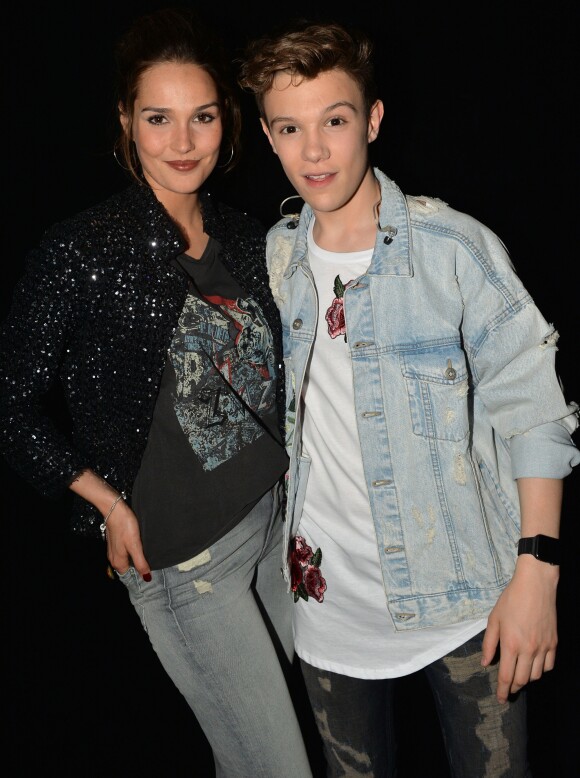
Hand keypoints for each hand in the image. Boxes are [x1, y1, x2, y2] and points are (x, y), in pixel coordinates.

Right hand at [104, 500, 151, 580]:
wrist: (115, 510)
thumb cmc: (125, 527)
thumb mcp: (135, 546)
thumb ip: (140, 562)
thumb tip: (146, 578)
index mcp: (118, 562)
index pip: (129, 576)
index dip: (139, 574)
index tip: (150, 573)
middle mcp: (114, 558)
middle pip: (128, 568)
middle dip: (138, 566)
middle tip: (151, 562)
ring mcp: (114, 550)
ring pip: (127, 559)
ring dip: (136, 558)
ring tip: (147, 553)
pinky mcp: (116, 542)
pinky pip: (125, 551)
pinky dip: (133, 551)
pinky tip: (139, 545)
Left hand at [481, 555, 557, 702]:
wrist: (535, 585)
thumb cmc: (511, 600)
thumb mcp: (494, 619)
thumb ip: (489, 643)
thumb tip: (485, 663)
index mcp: (510, 644)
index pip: (506, 676)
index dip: (502, 690)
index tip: (500, 699)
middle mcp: (528, 649)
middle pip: (522, 680)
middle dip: (513, 688)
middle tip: (507, 691)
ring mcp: (543, 647)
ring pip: (536, 675)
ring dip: (526, 680)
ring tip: (519, 677)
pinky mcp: (553, 643)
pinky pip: (548, 665)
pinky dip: (541, 670)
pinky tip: (534, 666)